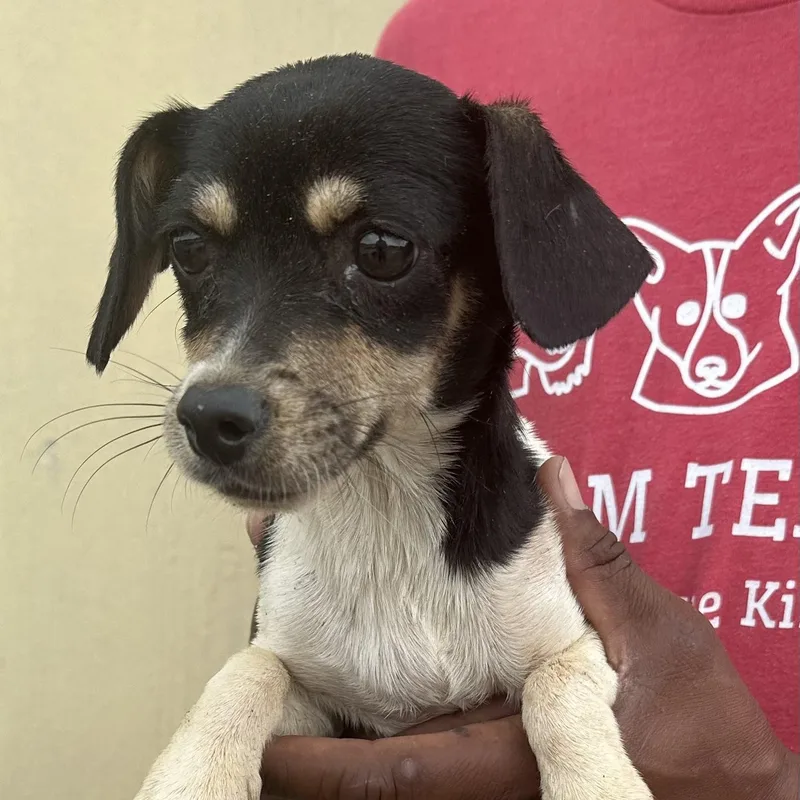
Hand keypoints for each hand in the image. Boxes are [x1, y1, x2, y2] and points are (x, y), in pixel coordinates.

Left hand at [248, 457, 798, 799]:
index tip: (266, 745)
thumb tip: (554, 481)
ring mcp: (500, 781)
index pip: (397, 772)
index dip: (324, 765)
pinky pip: (437, 762)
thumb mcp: (654, 635)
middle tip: (259, 711)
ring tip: (295, 696)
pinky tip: (368, 693)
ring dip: (346, 739)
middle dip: (317, 754)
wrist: (734, 790)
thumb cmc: (700, 725)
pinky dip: (391, 730)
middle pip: (382, 781)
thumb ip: (593, 563)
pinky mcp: (512, 772)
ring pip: (403, 775)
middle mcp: (493, 775)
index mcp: (512, 752)